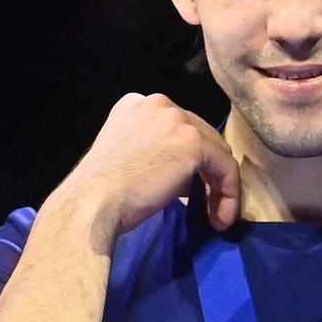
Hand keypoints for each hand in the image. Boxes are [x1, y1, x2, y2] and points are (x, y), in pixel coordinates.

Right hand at [51, 93, 240, 237]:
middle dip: (205, 171)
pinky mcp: (194, 142)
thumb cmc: (101, 191)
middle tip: (205, 204)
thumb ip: (155, 153)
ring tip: (214, 215)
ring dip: (219, 185)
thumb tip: (186, 174)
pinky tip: (220, 218)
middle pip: (199, 134)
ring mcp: (177, 119)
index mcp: (135, 105)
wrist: (93, 203)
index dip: (184, 158)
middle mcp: (157, 103)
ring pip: (215, 151)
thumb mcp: (127, 159)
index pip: (175, 127)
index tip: (186, 189)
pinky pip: (225, 167)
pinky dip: (228, 194)